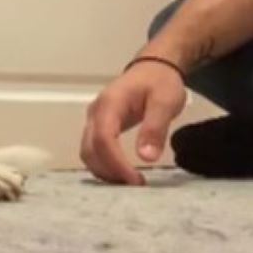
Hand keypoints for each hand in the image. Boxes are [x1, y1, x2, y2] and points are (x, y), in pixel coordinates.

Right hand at [80, 60, 186, 184]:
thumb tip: (146, 157)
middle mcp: (95, 112)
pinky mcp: (97, 126)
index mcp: (110, 104)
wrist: (153, 68)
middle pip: (90, 148)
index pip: (103, 138)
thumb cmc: (159, 82)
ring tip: (128, 181)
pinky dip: (103, 164)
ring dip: (103, 170)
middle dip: (109, 170)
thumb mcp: (165, 102)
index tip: (134, 180)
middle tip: (134, 185)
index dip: (116, 162)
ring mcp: (93, 119)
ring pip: (87, 152)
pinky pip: (92, 149)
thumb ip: (155, 128)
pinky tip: (121, 172)